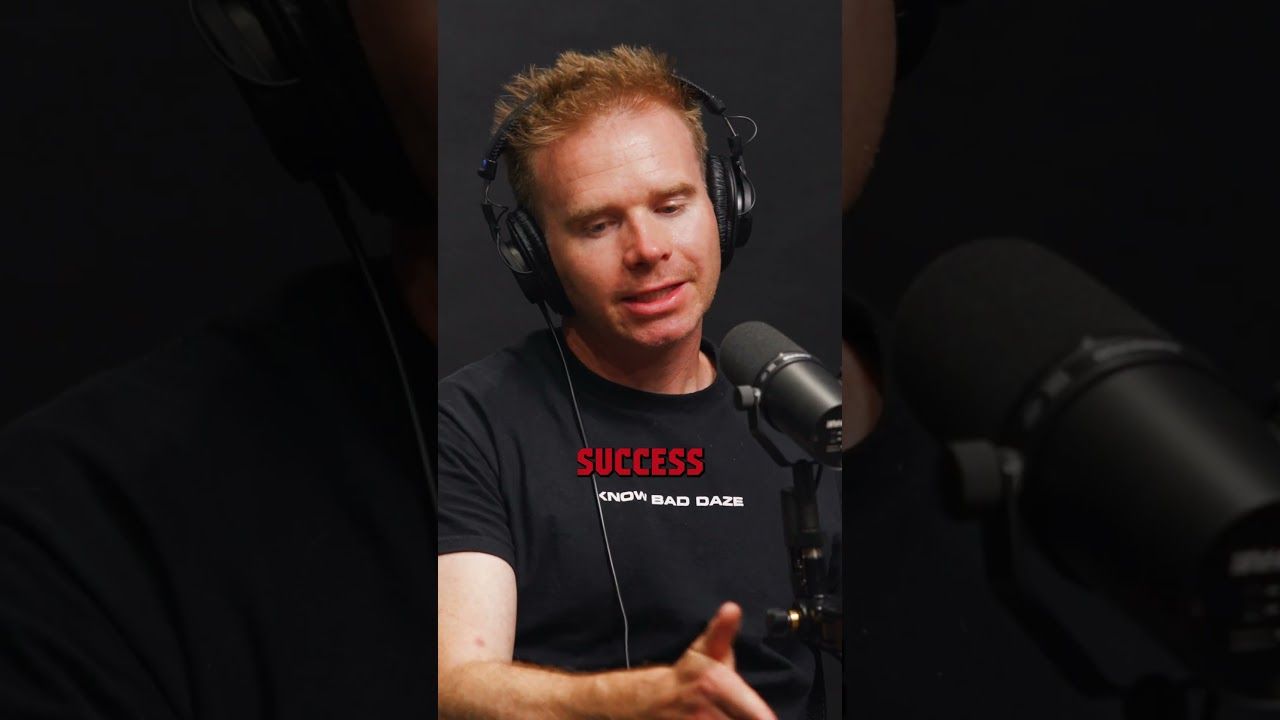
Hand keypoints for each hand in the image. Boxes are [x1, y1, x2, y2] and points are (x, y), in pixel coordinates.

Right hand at [658, 602, 777, 719]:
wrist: (648, 701)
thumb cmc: (687, 675)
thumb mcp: (706, 649)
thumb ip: (723, 631)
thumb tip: (732, 609)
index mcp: (716, 683)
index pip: (760, 716)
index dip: (764, 719)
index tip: (765, 718)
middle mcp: (705, 711)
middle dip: (750, 719)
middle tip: (741, 712)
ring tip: (729, 715)